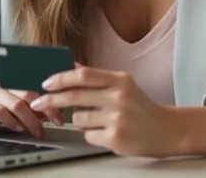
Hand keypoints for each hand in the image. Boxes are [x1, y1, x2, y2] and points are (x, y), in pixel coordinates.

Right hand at [0, 80, 65, 138]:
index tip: (63, 113)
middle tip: (57, 122)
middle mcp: (4, 82)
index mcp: (14, 79)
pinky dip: (10, 121)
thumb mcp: (14, 102)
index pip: (37, 85)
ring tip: (39, 131)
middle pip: (29, 94)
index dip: (52, 98)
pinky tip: (17, 128)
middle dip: (46, 110)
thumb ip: (30, 104)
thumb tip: (53, 111)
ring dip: (30, 119)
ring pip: (16, 103)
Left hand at [29, 65, 186, 157]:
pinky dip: (91, 135)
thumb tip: (71, 66)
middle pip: (74, 96)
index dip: (60, 78)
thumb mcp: (123, 85)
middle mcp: (119, 97)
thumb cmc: (141, 106)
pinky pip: (88, 136)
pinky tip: (106, 132)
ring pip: (79, 119)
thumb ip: (97, 77)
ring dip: (80, 121)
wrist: (167, 130)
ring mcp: (117, 119)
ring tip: (97, 121)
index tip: (45, 83)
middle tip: (38, 103)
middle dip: (51, 100)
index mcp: (119, 80)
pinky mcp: (116, 139)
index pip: (83, 75)